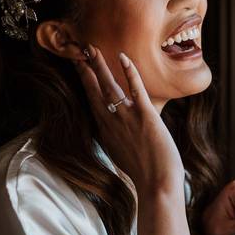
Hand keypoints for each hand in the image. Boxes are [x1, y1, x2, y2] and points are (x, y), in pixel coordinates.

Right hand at [73, 44, 184, 197]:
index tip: (78, 67)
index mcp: (105, 130)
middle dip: (85, 69)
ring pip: (109, 87)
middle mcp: (111, 122)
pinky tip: (123, 58)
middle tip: (78, 50)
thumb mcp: (121, 153)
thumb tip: (116, 130)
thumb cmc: (144, 173)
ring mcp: (127, 118)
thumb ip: (116, 137)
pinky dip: (129, 73)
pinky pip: (135, 90)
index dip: (84, 82)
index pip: (91, 100)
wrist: (156, 185)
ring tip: (91, 49)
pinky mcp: (145, 116)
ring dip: (99, 66)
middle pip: (93, 90)